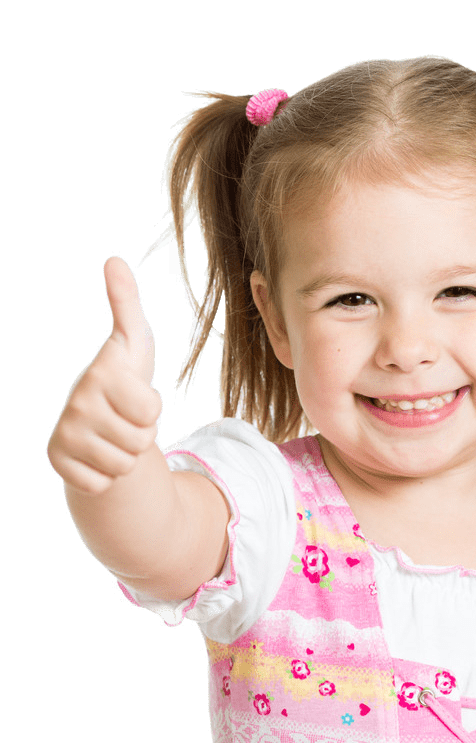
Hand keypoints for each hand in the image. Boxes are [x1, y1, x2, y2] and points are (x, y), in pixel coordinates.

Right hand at [47, 256, 162, 494]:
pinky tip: (96, 455)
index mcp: (101, 374)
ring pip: (124, 464)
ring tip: (113, 435)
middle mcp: (76, 402)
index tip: (135, 396)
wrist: (100, 422)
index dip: (152, 409)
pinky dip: (106, 476)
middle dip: (141, 435)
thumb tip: (114, 259)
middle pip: (140, 440)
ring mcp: (64, 433)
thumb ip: (127, 303)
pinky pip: (101, 483)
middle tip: (124, 420)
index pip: (150, 410)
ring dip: (126, 456)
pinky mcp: (57, 461)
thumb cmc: (124, 380)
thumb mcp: (133, 342)